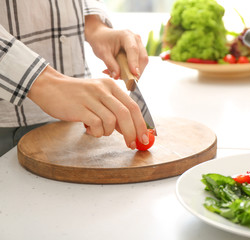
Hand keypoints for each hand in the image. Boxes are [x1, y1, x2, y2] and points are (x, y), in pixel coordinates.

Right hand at [27, 66, 148, 148]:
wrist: (49, 87)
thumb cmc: (76, 96)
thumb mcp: (99, 98)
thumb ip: (114, 111)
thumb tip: (130, 130)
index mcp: (111, 86)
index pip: (133, 106)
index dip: (141, 124)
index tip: (145, 137)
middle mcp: (103, 89)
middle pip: (126, 114)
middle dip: (131, 132)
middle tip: (131, 144)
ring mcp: (91, 98)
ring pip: (111, 121)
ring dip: (107, 132)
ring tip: (98, 130)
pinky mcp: (79, 108)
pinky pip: (96, 125)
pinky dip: (96, 132)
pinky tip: (88, 129)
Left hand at [84, 15, 147, 78]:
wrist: (101, 36)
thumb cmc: (100, 41)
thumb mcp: (102, 53)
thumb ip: (110, 64)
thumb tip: (117, 77)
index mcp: (126, 35)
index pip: (133, 50)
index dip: (134, 63)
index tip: (134, 75)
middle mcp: (135, 39)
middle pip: (142, 57)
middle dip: (137, 71)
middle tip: (127, 82)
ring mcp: (139, 45)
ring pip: (143, 62)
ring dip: (135, 73)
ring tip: (120, 76)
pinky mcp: (139, 52)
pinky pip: (140, 63)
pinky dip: (132, 71)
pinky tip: (122, 73)